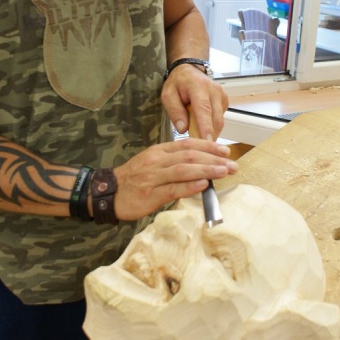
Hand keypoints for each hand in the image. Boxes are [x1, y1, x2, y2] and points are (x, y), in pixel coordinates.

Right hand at [113, 138, 237, 220]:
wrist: (107, 192)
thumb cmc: (133, 179)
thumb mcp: (152, 164)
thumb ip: (173, 162)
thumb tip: (200, 165)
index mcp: (158, 151)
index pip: (187, 144)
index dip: (208, 147)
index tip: (225, 151)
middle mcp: (157, 161)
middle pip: (189, 156)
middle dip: (213, 159)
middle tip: (232, 164)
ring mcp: (153, 177)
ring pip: (183, 170)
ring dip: (206, 170)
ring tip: (224, 172)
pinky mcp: (150, 195)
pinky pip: (173, 189)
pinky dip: (190, 186)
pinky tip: (203, 185)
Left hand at [161, 63, 227, 139]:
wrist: (189, 71)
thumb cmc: (177, 83)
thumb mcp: (168, 95)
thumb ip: (174, 111)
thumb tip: (183, 129)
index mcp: (198, 87)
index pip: (204, 109)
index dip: (206, 127)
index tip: (206, 141)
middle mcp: (214, 90)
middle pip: (215, 119)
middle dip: (209, 136)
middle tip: (198, 149)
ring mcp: (222, 95)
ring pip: (219, 121)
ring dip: (211, 132)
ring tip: (199, 139)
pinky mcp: (225, 100)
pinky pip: (220, 118)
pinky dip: (212, 126)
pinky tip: (203, 126)